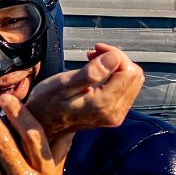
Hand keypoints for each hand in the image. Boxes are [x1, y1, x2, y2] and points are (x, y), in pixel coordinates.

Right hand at [22, 42, 143, 136]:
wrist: (41, 125)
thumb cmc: (46, 104)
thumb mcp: (62, 85)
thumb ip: (90, 73)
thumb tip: (113, 59)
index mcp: (103, 105)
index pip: (129, 71)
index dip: (115, 54)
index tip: (95, 49)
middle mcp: (114, 113)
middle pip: (134, 75)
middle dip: (117, 59)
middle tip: (94, 54)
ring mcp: (115, 115)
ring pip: (133, 81)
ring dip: (116, 66)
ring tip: (94, 61)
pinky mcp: (113, 114)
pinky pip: (126, 88)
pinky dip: (115, 75)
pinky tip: (98, 73)